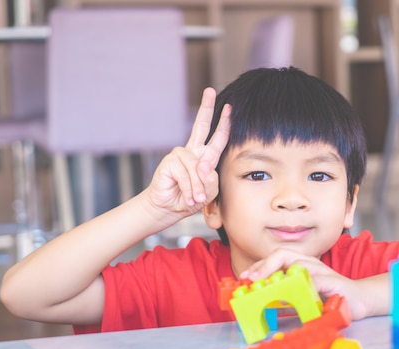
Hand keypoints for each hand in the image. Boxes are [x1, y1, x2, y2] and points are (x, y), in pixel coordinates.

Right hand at [146, 87, 230, 219]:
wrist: (169, 209)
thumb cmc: (191, 199)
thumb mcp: (209, 191)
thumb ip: (211, 179)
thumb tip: (202, 167)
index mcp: (204, 156)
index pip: (216, 137)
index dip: (223, 122)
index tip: (229, 106)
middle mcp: (192, 151)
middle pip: (200, 125)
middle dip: (206, 108)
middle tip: (210, 90)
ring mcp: (180, 154)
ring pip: (198, 167)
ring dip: (199, 187)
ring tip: (196, 199)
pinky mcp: (170, 162)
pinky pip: (186, 174)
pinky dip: (189, 188)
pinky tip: (187, 197)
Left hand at [240, 248, 370, 319]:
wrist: (360, 300)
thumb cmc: (330, 296)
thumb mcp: (303, 295)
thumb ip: (286, 294)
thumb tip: (263, 300)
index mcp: (302, 264)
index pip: (276, 257)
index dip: (259, 264)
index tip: (245, 276)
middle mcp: (311, 264)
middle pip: (284, 253)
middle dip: (265, 264)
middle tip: (252, 278)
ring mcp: (323, 271)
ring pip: (299, 263)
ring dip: (281, 272)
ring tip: (265, 283)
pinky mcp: (335, 283)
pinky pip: (318, 280)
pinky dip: (305, 285)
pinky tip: (294, 294)